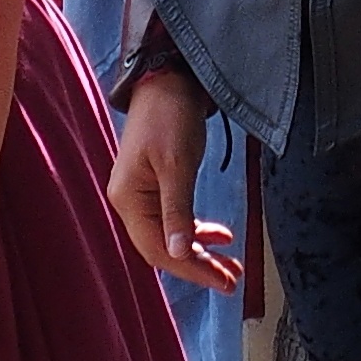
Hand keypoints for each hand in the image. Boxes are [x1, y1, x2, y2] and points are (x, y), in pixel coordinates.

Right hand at [106, 69, 241, 292]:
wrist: (167, 78)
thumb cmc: (170, 116)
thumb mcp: (177, 165)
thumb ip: (177, 211)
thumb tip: (177, 254)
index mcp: (128, 199)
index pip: (158, 250)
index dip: (191, 269)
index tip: (222, 281)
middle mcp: (130, 202)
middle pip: (163, 248)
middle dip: (199, 266)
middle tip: (232, 279)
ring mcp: (142, 194)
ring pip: (171, 236)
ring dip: (200, 251)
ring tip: (231, 264)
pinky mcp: (155, 185)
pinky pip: (174, 219)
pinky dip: (196, 230)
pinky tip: (219, 234)